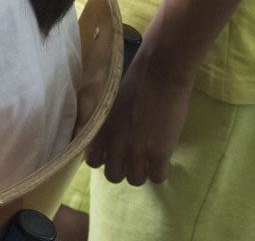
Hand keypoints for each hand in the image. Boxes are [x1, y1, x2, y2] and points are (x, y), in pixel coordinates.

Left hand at [86, 49, 195, 186]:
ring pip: (135, 180)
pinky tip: (162, 159)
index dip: (105, 159)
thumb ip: (105, 125)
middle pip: (113, 176)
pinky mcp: (159, 153)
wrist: (159, 74)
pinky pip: (157, 178)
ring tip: (148, 159)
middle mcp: (114, 144)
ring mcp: (136, 151)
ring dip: (142, 172)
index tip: (114, 153)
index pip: (92, 162)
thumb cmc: (134, 82)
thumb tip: (107, 139)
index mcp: (99, 130)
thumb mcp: (109, 104)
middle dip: (123, 169)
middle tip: (133, 158)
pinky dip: (159, 172)